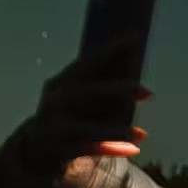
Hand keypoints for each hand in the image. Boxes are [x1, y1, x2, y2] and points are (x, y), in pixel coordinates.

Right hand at [21, 35, 153, 187]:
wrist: (40, 149)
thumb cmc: (72, 115)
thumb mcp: (84, 96)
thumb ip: (105, 83)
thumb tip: (138, 73)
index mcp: (63, 81)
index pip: (88, 62)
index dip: (111, 50)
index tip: (135, 38)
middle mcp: (55, 101)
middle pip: (86, 93)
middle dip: (116, 91)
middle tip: (147, 92)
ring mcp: (54, 127)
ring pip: (87, 128)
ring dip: (115, 131)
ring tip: (142, 134)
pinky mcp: (58, 150)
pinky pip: (87, 149)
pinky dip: (110, 149)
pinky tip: (132, 149)